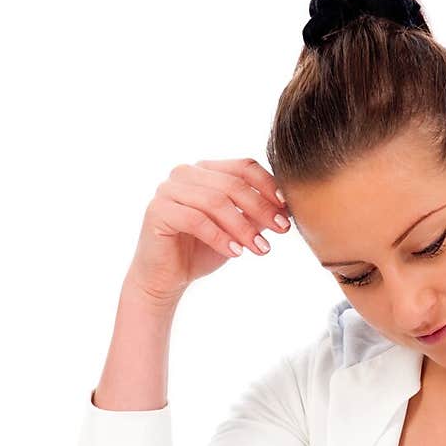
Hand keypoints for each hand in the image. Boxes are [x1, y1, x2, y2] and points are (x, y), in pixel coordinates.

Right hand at [126, 157, 290, 303]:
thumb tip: (287, 207)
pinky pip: (195, 220)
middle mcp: (185, 173)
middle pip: (232, 184)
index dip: (269, 186)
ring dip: (242, 226)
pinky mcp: (158, 211)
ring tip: (261, 249)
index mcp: (206, 170)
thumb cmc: (202, 251)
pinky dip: (220, 237)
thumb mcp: (237, 231)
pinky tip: (236, 253)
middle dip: (261, 208)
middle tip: (282, 230)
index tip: (287, 210)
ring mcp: (169, 189)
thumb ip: (255, 215)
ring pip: (215, 201)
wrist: (167, 278)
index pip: (243, 167)